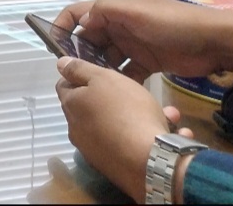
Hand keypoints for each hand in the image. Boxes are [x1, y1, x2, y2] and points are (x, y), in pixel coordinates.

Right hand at [52, 0, 232, 81]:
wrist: (214, 42)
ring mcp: (134, 45)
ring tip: (92, 84)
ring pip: (106, 57)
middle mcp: (121, 26)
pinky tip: (115, 91)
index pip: (81, 13)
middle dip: (80, 52)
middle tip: (73, 71)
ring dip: (98, 68)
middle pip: (91, 38)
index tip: (53, 44)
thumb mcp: (137, 13)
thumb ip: (105, 13)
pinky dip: (119, 80)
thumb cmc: (173, 24)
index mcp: (116, 11)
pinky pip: (125, 72)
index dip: (64, 24)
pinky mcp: (147, 62)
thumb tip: (80, 24)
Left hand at [55, 56, 171, 203]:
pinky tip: (171, 133)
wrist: (150, 162)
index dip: (80, 76)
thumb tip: (61, 64)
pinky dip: (146, 138)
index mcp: (72, 107)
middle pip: (92, 107)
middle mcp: (77, 130)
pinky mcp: (115, 168)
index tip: (100, 74)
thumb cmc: (126, 111)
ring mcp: (95, 152)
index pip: (65, 85)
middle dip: (115, 99)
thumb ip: (81, 70)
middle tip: (138, 93)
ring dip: (139, 119)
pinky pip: (130, 146)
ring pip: (117, 127)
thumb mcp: (104, 79)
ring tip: (169, 114)